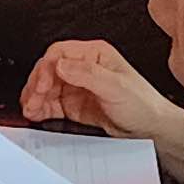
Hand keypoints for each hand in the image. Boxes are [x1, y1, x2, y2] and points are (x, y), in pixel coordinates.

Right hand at [19, 36, 183, 166]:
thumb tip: (61, 65)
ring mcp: (78, 87)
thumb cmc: (144, 105)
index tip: (42, 85)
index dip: (46, 68)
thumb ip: (88, 74)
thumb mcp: (117, 87)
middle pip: (49, 70)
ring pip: (46, 87)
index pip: (59, 53)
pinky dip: (40, 108)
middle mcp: (84, 68)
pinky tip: (35, 114)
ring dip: (35, 98)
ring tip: (30, 110)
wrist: (152, 130)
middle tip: (32, 100)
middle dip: (37, 85)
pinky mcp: (75, 105)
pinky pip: (51, 104)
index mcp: (95, 55)